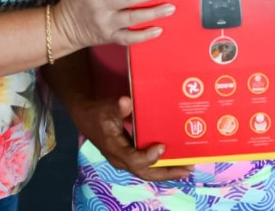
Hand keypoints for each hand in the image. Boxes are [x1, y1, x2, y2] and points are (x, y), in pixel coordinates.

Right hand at [53, 0, 174, 50]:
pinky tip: (158, 30)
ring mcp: (105, 24)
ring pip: (132, 19)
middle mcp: (100, 7)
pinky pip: (129, 38)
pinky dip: (144, 36)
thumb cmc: (74, 0)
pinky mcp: (109, 38)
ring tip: (169, 8)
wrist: (62, 28)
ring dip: (153, 13)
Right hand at [70, 95, 193, 181]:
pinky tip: (176, 161)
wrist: (87, 117)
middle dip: (167, 172)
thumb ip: (118, 106)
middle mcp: (121, 159)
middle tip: (188, 168)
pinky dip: (162, 166)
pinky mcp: (130, 156)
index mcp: (114, 148)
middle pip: (145, 172)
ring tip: (187, 168)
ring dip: (167, 172)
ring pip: (147, 172)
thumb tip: (127, 102)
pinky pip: (147, 166)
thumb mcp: (107, 106)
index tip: (162, 146)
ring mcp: (126, 160)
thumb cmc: (99, 112)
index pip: (133, 160)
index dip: (148, 157)